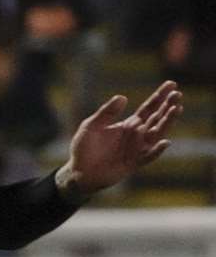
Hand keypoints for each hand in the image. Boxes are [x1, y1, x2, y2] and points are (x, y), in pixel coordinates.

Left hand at [56, 80, 182, 199]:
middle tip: (178, 94)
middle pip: (156, 119)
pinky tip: (164, 142)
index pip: (148, 109)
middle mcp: (137, 136)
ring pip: (156, 135)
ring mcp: (137, 150)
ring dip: (166, 123)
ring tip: (176, 109)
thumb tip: (123, 97)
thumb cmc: (84, 148)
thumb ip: (106, 113)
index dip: (159, 97)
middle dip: (167, 106)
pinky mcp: (133, 164)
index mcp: (129, 124)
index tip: (172, 84)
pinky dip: (156, 151)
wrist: (79, 171)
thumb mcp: (91, 126)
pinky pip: (147, 157)